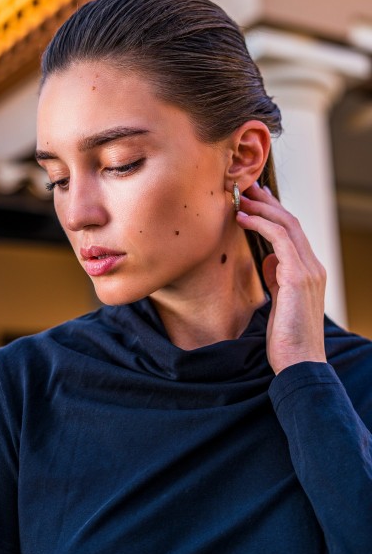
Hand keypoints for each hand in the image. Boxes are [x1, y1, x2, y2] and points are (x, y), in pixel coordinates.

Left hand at [236, 182, 326, 374]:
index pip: (293, 233)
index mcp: (310, 271)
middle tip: (247, 189)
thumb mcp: (280, 302)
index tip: (256, 201)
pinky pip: (280, 240)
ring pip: (287, 226)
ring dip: (262, 208)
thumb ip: (277, 279)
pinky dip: (261, 225)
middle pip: (292, 222)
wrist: (300, 364)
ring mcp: (308, 270)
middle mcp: (313, 267)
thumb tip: (267, 261)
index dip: (274, 214)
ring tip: (240, 198)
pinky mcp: (298, 278)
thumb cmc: (287, 338)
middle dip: (268, 203)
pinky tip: (243, 218)